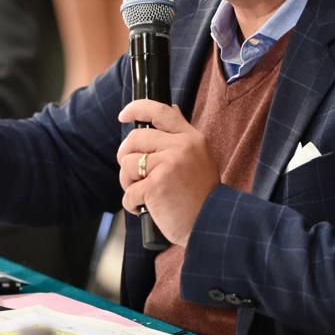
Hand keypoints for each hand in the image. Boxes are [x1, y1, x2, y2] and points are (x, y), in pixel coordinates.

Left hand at [116, 99, 220, 246]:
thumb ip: (182, 136)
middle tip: (133, 173)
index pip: (160, 111)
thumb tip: (171, 109)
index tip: (124, 115)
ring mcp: (167, 165)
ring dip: (128, 182)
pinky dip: (132, 204)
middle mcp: (180, 147)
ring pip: (127, 164)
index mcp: (191, 138)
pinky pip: (128, 192)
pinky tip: (145, 209)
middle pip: (135, 139)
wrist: (211, 225)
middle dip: (126, 156)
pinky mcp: (155, 186)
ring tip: (143, 194)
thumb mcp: (200, 157)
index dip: (137, 109)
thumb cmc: (201, 195)